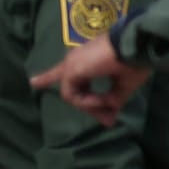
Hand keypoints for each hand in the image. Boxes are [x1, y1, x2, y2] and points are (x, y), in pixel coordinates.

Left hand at [28, 34, 151, 125]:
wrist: (136, 47)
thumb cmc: (133, 62)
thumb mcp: (124, 86)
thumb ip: (113, 101)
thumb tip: (110, 119)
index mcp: (89, 60)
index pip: (64, 70)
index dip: (48, 77)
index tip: (33, 82)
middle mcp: (76, 60)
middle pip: (71, 88)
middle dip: (89, 106)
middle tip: (108, 120)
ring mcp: (71, 64)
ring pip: (72, 94)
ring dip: (92, 105)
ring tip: (109, 106)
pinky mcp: (70, 70)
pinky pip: (72, 95)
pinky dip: (87, 102)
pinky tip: (100, 100)